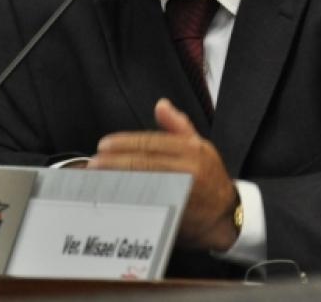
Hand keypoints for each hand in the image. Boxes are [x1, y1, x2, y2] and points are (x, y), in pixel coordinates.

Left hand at [87, 98, 238, 250]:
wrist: (226, 214)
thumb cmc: (212, 177)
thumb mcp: (200, 145)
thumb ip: (178, 125)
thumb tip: (161, 105)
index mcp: (192, 149)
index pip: (152, 143)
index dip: (126, 143)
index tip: (104, 144)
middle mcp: (188, 169)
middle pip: (145, 163)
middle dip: (116, 162)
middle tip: (94, 163)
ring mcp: (183, 193)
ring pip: (143, 184)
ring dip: (117, 181)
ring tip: (97, 179)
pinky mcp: (176, 213)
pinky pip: (148, 206)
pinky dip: (128, 200)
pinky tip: (113, 198)